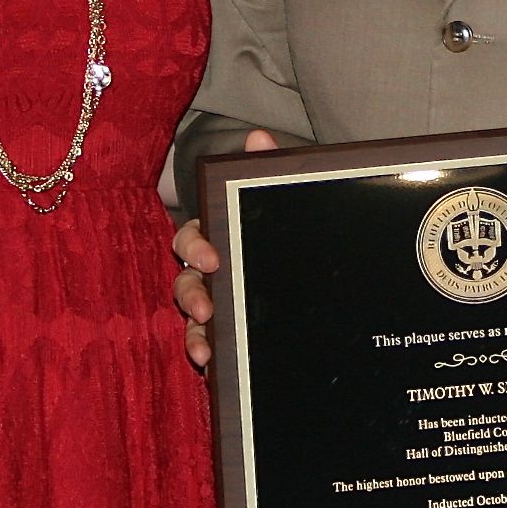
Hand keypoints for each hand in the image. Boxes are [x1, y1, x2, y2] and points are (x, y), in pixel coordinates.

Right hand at [170, 127, 276, 369]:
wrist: (321, 262)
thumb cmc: (285, 222)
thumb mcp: (281, 197)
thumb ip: (268, 167)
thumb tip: (258, 138)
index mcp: (216, 237)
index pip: (191, 238)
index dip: (195, 247)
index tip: (212, 258)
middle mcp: (210, 274)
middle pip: (185, 283)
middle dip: (191, 296)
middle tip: (207, 308)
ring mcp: (217, 306)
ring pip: (194, 321)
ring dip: (194, 335)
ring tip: (204, 352)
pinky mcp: (230, 335)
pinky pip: (210, 347)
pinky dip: (208, 358)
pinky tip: (213, 369)